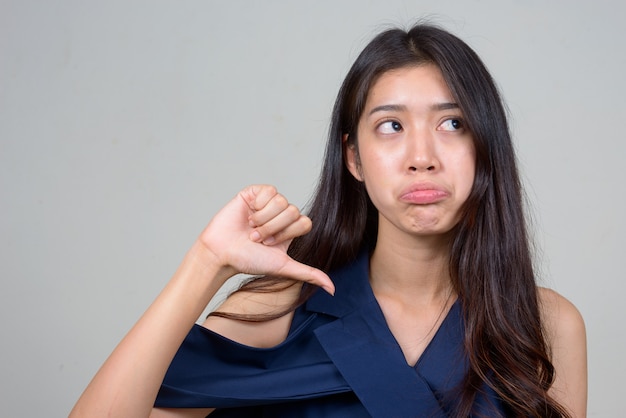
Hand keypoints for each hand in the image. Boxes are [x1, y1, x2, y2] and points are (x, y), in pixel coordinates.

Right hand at [198, 185, 334, 293]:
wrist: (222, 252)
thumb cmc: (249, 260)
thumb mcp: (283, 267)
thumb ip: (309, 273)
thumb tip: (333, 289)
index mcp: (290, 229)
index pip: (305, 222)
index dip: (288, 234)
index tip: (271, 245)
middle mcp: (281, 214)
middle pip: (293, 211)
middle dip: (273, 229)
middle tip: (258, 238)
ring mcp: (268, 202)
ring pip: (281, 201)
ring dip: (264, 219)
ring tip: (251, 228)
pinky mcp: (255, 192)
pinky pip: (269, 191)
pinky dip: (257, 206)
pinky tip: (248, 214)